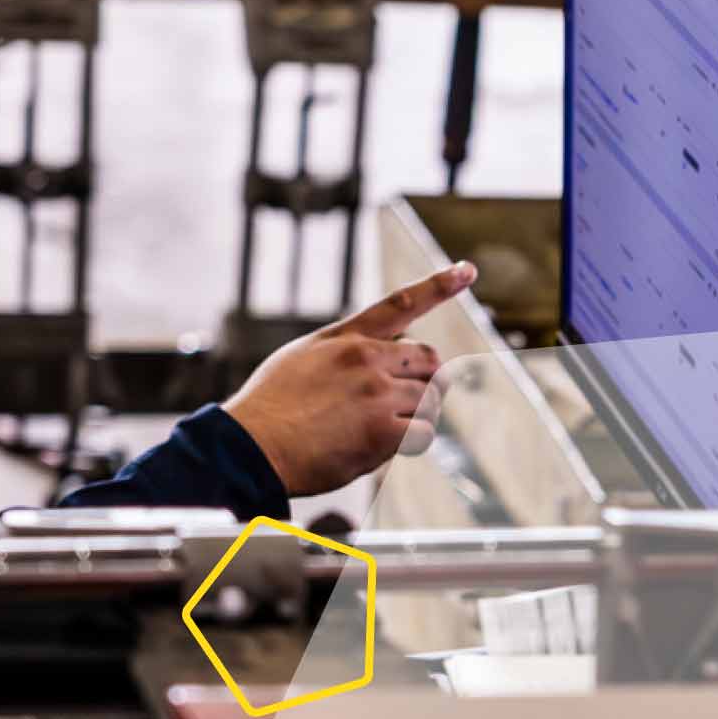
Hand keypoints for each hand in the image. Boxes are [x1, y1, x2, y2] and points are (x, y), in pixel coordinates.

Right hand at [222, 261, 477, 496]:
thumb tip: (382, 359)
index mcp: (344, 338)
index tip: (466, 271)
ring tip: (375, 428)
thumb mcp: (299, 359)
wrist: (251, 447)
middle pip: (428, 360)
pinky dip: (407, 442)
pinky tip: (375, 446)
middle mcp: (365, 359)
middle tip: (403, 399)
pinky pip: (423, 433)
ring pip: (429, 399)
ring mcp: (377, 394)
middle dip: (424, 379)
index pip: (400, 304)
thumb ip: (341, 352)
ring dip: (412, 415)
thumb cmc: (268, 410)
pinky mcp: (384, 431)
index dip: (438, 285)